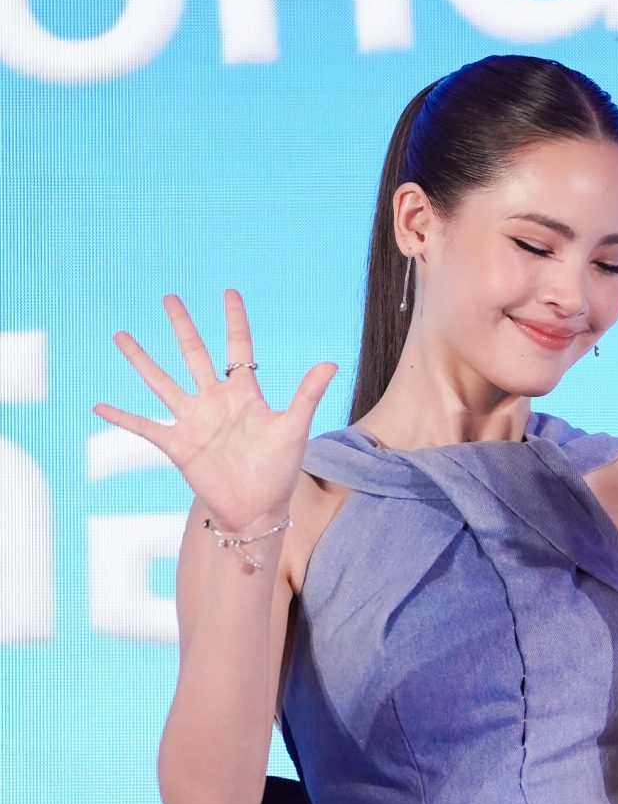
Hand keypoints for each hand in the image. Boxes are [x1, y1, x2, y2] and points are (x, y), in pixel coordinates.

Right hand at [93, 289, 338, 533]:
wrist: (257, 511)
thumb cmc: (279, 472)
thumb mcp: (294, 429)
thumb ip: (307, 394)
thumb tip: (331, 362)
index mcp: (244, 394)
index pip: (237, 347)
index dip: (234, 319)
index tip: (229, 292)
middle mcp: (215, 401)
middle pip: (195, 354)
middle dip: (182, 326)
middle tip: (169, 297)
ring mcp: (193, 421)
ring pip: (162, 381)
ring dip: (141, 360)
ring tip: (121, 336)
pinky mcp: (177, 445)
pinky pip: (144, 426)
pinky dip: (121, 417)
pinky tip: (98, 405)